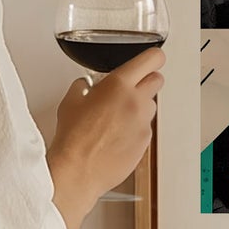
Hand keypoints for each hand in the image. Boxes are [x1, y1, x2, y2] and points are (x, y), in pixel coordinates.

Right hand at [47, 45, 164, 228]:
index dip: (153, 57)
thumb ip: (83, 86)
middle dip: (146, 80)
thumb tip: (87, 85)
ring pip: (151, 106)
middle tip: (131, 88)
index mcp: (119, 85)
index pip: (152, 59)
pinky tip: (117, 135)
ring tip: (118, 116)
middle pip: (157, 80)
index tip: (152, 59)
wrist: (78, 170)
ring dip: (140, 106)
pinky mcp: (145, 142)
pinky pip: (146, 128)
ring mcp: (143, 123)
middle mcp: (136, 102)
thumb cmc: (73, 138)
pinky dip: (136, 128)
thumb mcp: (71, 101)